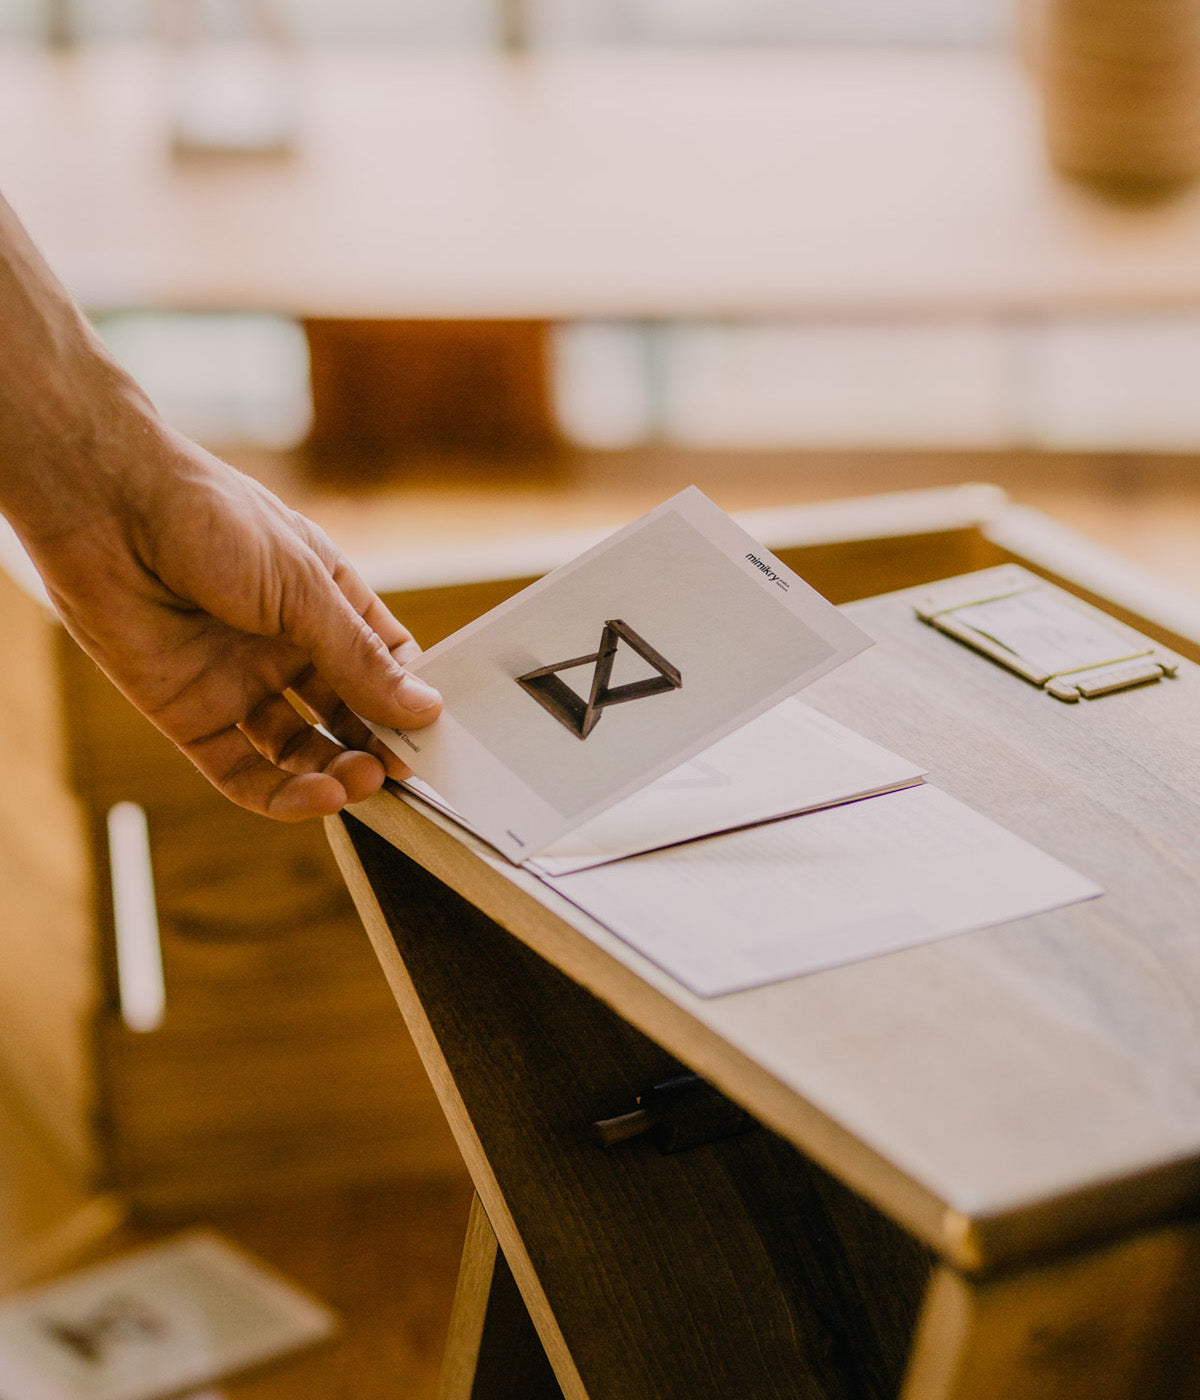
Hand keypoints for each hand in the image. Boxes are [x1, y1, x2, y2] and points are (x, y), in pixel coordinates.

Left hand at [20, 422, 441, 819]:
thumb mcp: (305, 587)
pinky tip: (320, 796)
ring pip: (300, 750)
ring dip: (336, 773)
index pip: (383, 664)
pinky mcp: (191, 715)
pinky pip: (242, 772)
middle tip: (403, 772)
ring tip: (363, 781)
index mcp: (323, 603)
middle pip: (346, 715)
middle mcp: (284, 647)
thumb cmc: (210, 519)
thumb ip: (360, 657)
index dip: (409, 700)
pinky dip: (282, 795)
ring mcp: (239, 683)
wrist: (107, 509)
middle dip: (376, 746)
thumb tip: (424, 709)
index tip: (436, 733)